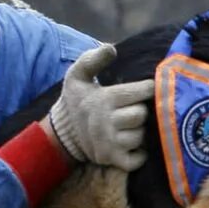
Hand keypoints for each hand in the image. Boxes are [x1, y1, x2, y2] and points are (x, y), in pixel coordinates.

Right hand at [43, 43, 153, 170]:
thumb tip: (111, 48)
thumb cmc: (76, 101)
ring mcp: (110, 143)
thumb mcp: (77, 75)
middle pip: (142, 114)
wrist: (61, 134)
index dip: (147, 89)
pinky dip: (139, 153)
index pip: (143, 91)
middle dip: (141, 111)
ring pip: (141, 135)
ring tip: (129, 126)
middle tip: (133, 109)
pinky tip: (131, 144)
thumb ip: (93, 58)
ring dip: (139, 131)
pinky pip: (138, 158)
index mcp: (104, 99)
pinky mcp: (112, 159)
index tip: (145, 89)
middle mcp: (107, 122)